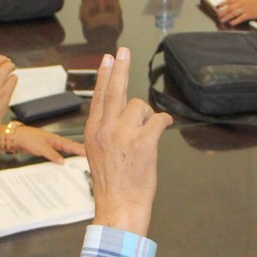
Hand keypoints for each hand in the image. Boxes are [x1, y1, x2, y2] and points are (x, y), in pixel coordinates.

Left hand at [10, 125, 85, 164]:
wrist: (16, 138)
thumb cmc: (28, 138)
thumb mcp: (41, 148)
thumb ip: (53, 155)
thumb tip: (62, 162)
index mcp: (56, 140)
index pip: (72, 146)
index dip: (81, 150)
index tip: (90, 154)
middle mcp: (55, 143)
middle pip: (70, 149)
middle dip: (79, 153)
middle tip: (89, 159)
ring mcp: (51, 147)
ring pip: (64, 153)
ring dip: (70, 158)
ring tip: (79, 164)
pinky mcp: (45, 151)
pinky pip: (56, 157)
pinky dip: (60, 161)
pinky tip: (62, 166)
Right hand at [85, 48, 172, 235]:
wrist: (119, 206)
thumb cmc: (112, 184)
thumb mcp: (98, 153)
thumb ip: (106, 130)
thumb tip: (122, 111)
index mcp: (93, 132)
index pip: (100, 96)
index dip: (106, 75)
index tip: (108, 58)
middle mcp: (105, 129)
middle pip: (115, 90)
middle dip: (121, 67)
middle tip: (123, 50)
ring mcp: (123, 134)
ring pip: (141, 107)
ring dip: (148, 118)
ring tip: (145, 139)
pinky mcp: (143, 142)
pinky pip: (158, 119)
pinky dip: (163, 122)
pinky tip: (163, 128)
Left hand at [215, 0, 256, 25]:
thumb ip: (240, 1)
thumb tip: (232, 5)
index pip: (228, 0)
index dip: (222, 4)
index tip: (217, 6)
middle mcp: (241, 3)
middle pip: (229, 8)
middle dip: (222, 12)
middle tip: (218, 16)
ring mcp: (244, 9)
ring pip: (232, 14)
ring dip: (226, 18)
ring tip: (222, 20)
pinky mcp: (248, 15)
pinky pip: (239, 19)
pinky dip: (234, 21)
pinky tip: (231, 23)